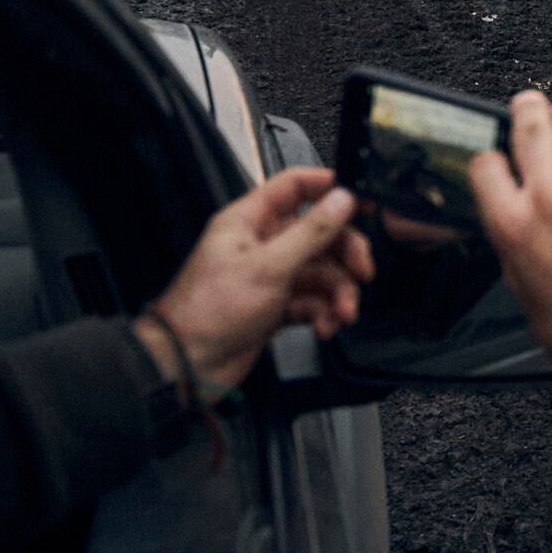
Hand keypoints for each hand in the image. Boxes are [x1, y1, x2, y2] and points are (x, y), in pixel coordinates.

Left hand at [144, 168, 375, 392]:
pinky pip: (312, 301)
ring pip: (320, 272)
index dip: (329, 188)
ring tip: (342, 312)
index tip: (360, 200)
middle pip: (318, 234)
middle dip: (344, 254)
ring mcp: (270, 276)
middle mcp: (261, 244)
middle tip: (362, 271)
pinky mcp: (275, 306)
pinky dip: (323, 313)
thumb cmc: (209, 312)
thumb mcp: (269, 266)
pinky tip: (324, 326)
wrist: (189, 365)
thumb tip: (342, 199)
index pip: (295, 186)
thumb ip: (311, 231)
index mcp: (250, 221)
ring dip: (338, 293)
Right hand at [469, 91, 551, 355]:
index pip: (486, 163)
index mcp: (511, 222)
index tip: (497, 157)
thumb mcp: (518, 279)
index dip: (490, 156)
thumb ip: (512, 235)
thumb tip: (511, 209)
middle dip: (526, 108)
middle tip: (528, 103)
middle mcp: (548, 195)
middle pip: (530, 126)